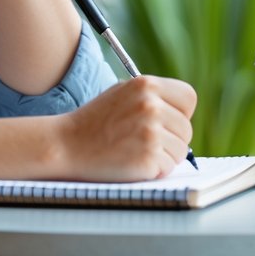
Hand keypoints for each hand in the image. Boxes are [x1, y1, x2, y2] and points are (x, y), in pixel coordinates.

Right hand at [56, 76, 195, 181]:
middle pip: (186, 128)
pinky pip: (168, 167)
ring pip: (181, 150)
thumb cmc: (95, 122)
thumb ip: (151, 96)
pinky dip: (154, 171)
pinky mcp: (148, 156)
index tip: (166, 122)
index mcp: (146, 84)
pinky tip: (132, 162)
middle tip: (143, 142)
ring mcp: (150, 131)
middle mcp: (151, 105)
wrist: (66, 145)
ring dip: (164, 156)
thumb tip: (181, 111)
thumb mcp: (122, 94)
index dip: (179, 112)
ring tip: (136, 151)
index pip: (188, 97)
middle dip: (171, 139)